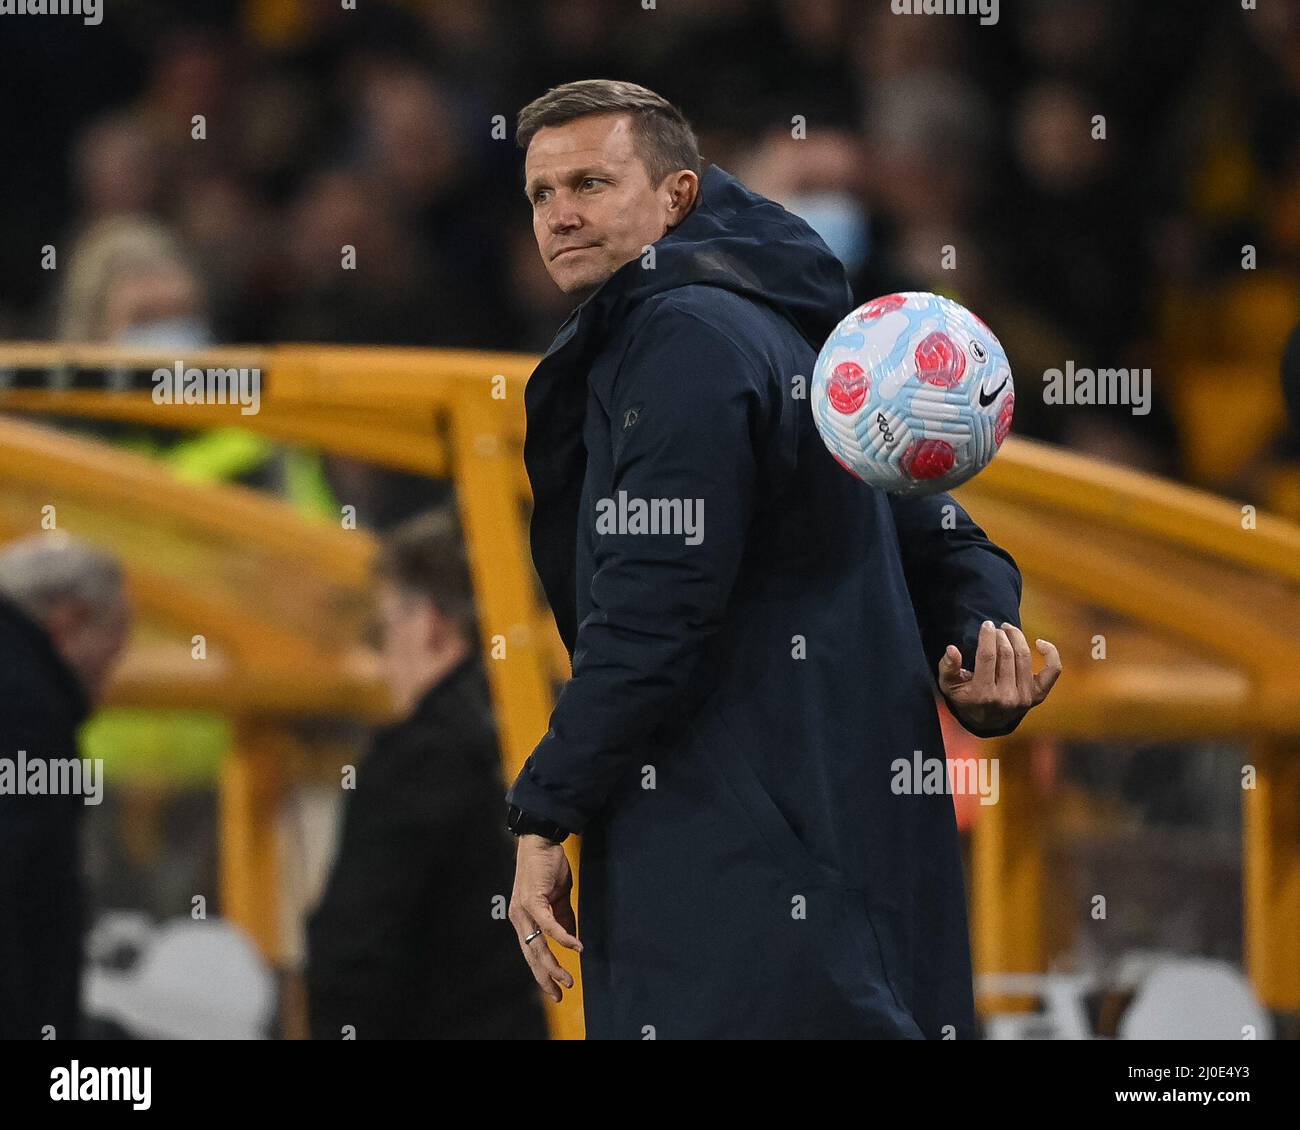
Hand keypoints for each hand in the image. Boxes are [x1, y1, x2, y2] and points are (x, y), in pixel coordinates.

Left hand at [509, 834, 581, 1002]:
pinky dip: (563, 937)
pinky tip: (575, 947)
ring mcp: (523, 910)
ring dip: (553, 964)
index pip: (532, 952)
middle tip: (559, 994)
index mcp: (523, 919)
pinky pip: (549, 925)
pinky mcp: (533, 900)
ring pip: (537, 945)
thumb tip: (571, 939)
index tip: (555, 989)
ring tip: (567, 979)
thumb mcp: (557, 897)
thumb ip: (562, 918)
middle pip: (532, 955)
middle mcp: (519, 918)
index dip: (542, 971)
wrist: (541, 841)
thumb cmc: (548, 867)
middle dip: (546, 976)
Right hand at [937, 620, 1060, 736]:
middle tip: (995, 628)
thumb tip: (952, 648)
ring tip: (1008, 629)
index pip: (987, 658)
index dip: (987, 637)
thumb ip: (947, 667)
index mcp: (984, 695)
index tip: (986, 624)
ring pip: (1024, 657)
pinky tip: (1040, 642)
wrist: (987, 721)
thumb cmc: (966, 697)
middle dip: (1000, 635)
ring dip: (1017, 637)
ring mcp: (1025, 697)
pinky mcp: (1038, 695)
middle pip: (1006, 655)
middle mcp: (1007, 698)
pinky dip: (1050, 653)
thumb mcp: (949, 686)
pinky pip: (1052, 670)